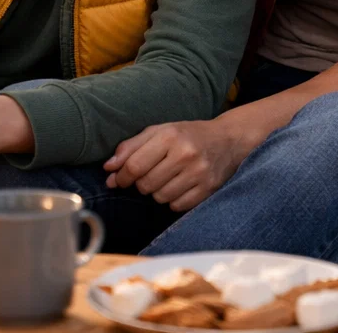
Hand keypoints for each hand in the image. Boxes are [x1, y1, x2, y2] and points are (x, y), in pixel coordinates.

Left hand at [104, 114, 262, 211]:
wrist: (228, 140)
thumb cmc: (188, 135)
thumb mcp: (160, 131)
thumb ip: (131, 147)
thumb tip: (108, 169)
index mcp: (170, 136)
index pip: (134, 166)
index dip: (122, 177)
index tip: (119, 179)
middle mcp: (186, 153)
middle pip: (145, 184)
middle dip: (141, 183)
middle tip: (151, 174)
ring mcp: (199, 172)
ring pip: (160, 198)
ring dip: (158, 192)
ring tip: (168, 178)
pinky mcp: (208, 189)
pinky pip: (176, 206)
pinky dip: (173, 200)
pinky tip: (180, 186)